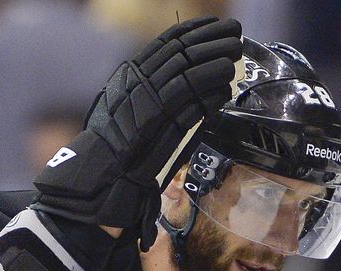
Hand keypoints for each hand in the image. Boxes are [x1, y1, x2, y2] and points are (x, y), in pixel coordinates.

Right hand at [34, 16, 241, 239]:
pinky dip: (209, 90)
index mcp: (131, 74)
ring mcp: (144, 98)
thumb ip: (163, 95)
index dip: (194, 31)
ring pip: (185, 69)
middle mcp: (136, 80)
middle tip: (234, 32)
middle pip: (179, 50)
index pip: (166, 43)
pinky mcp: (154, 119)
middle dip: (210, 39)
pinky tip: (226, 86)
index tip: (215, 25)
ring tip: (235, 55)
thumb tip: (199, 83)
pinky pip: (187, 98)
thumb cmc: (123, 150)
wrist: (104, 174)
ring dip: (214, 59)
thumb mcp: (141, 112)